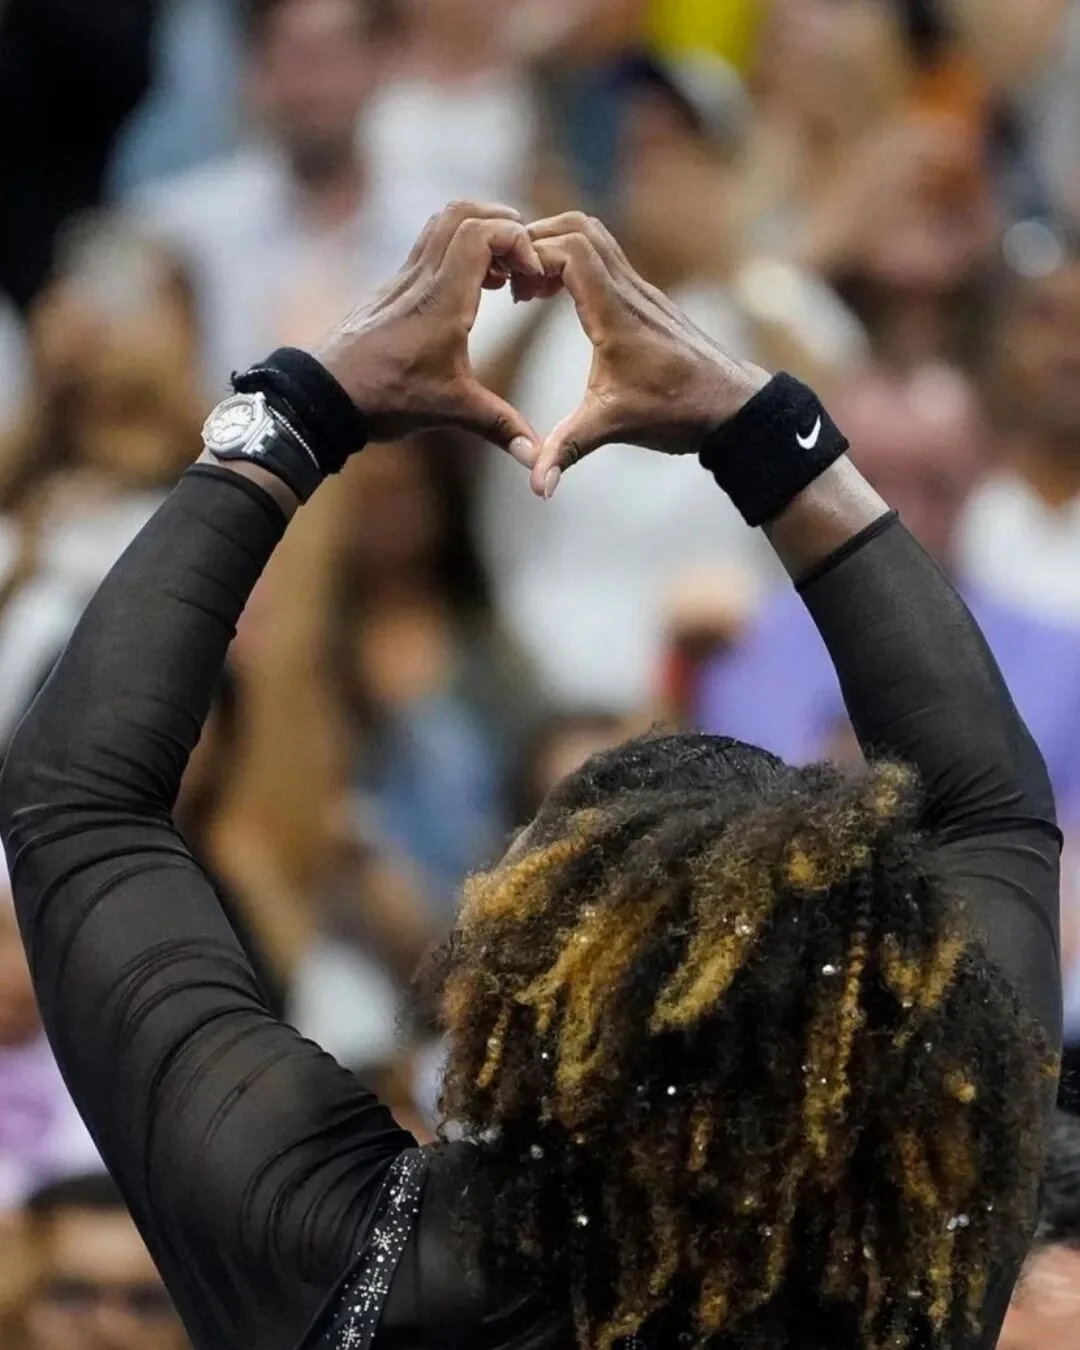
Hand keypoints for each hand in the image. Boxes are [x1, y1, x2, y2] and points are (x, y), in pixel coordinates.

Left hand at [316, 201, 543, 465]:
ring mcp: (403, 277)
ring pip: (442, 222)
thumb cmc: (386, 398)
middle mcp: (422, 278)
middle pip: (462, 212)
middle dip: (503, 225)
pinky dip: (458, 249)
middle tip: (523, 262)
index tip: (531, 273)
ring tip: (502, 272)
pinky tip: (473, 288)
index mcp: (442, 299)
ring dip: (479, 232)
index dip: (516, 240)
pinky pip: (429, 245)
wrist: (325, 397)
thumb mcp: (451, 411)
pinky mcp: (393, 287)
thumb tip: (538, 457)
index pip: (481, 232)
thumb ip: (500, 427)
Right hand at [521, 213, 769, 497]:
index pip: (571, 250)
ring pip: (594, 235)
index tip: (510, 286)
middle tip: (510, 279)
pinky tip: (554, 297)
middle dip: (535, 241)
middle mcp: (630, 290)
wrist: (732, 406)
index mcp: (617, 313)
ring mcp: (640, 289)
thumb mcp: (614, 427)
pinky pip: (604, 257)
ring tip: (527, 288)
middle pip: (579, 227)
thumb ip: (569, 451)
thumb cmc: (678, 411)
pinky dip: (572, 262)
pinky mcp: (645, 298)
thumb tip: (536, 488)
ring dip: (554, 246)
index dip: (533, 256)